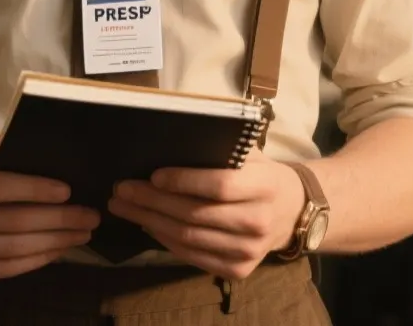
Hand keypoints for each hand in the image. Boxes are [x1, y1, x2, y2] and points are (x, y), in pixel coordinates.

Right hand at [0, 134, 100, 282]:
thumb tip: (34, 151)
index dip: (33, 189)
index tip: (67, 189)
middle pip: (11, 223)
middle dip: (58, 219)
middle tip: (89, 214)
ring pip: (13, 249)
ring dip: (54, 242)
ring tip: (81, 232)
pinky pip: (5, 270)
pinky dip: (37, 260)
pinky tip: (58, 249)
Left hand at [107, 148, 306, 279]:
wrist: (291, 213)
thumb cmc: (261, 175)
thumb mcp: (250, 154)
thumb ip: (219, 149)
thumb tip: (170, 141)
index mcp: (264, 186)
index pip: (219, 186)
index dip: (183, 181)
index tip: (153, 174)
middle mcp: (259, 222)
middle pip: (195, 214)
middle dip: (152, 202)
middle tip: (121, 190)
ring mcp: (249, 251)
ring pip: (189, 238)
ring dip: (149, 222)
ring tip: (124, 207)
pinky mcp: (238, 270)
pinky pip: (192, 257)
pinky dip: (165, 241)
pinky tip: (148, 226)